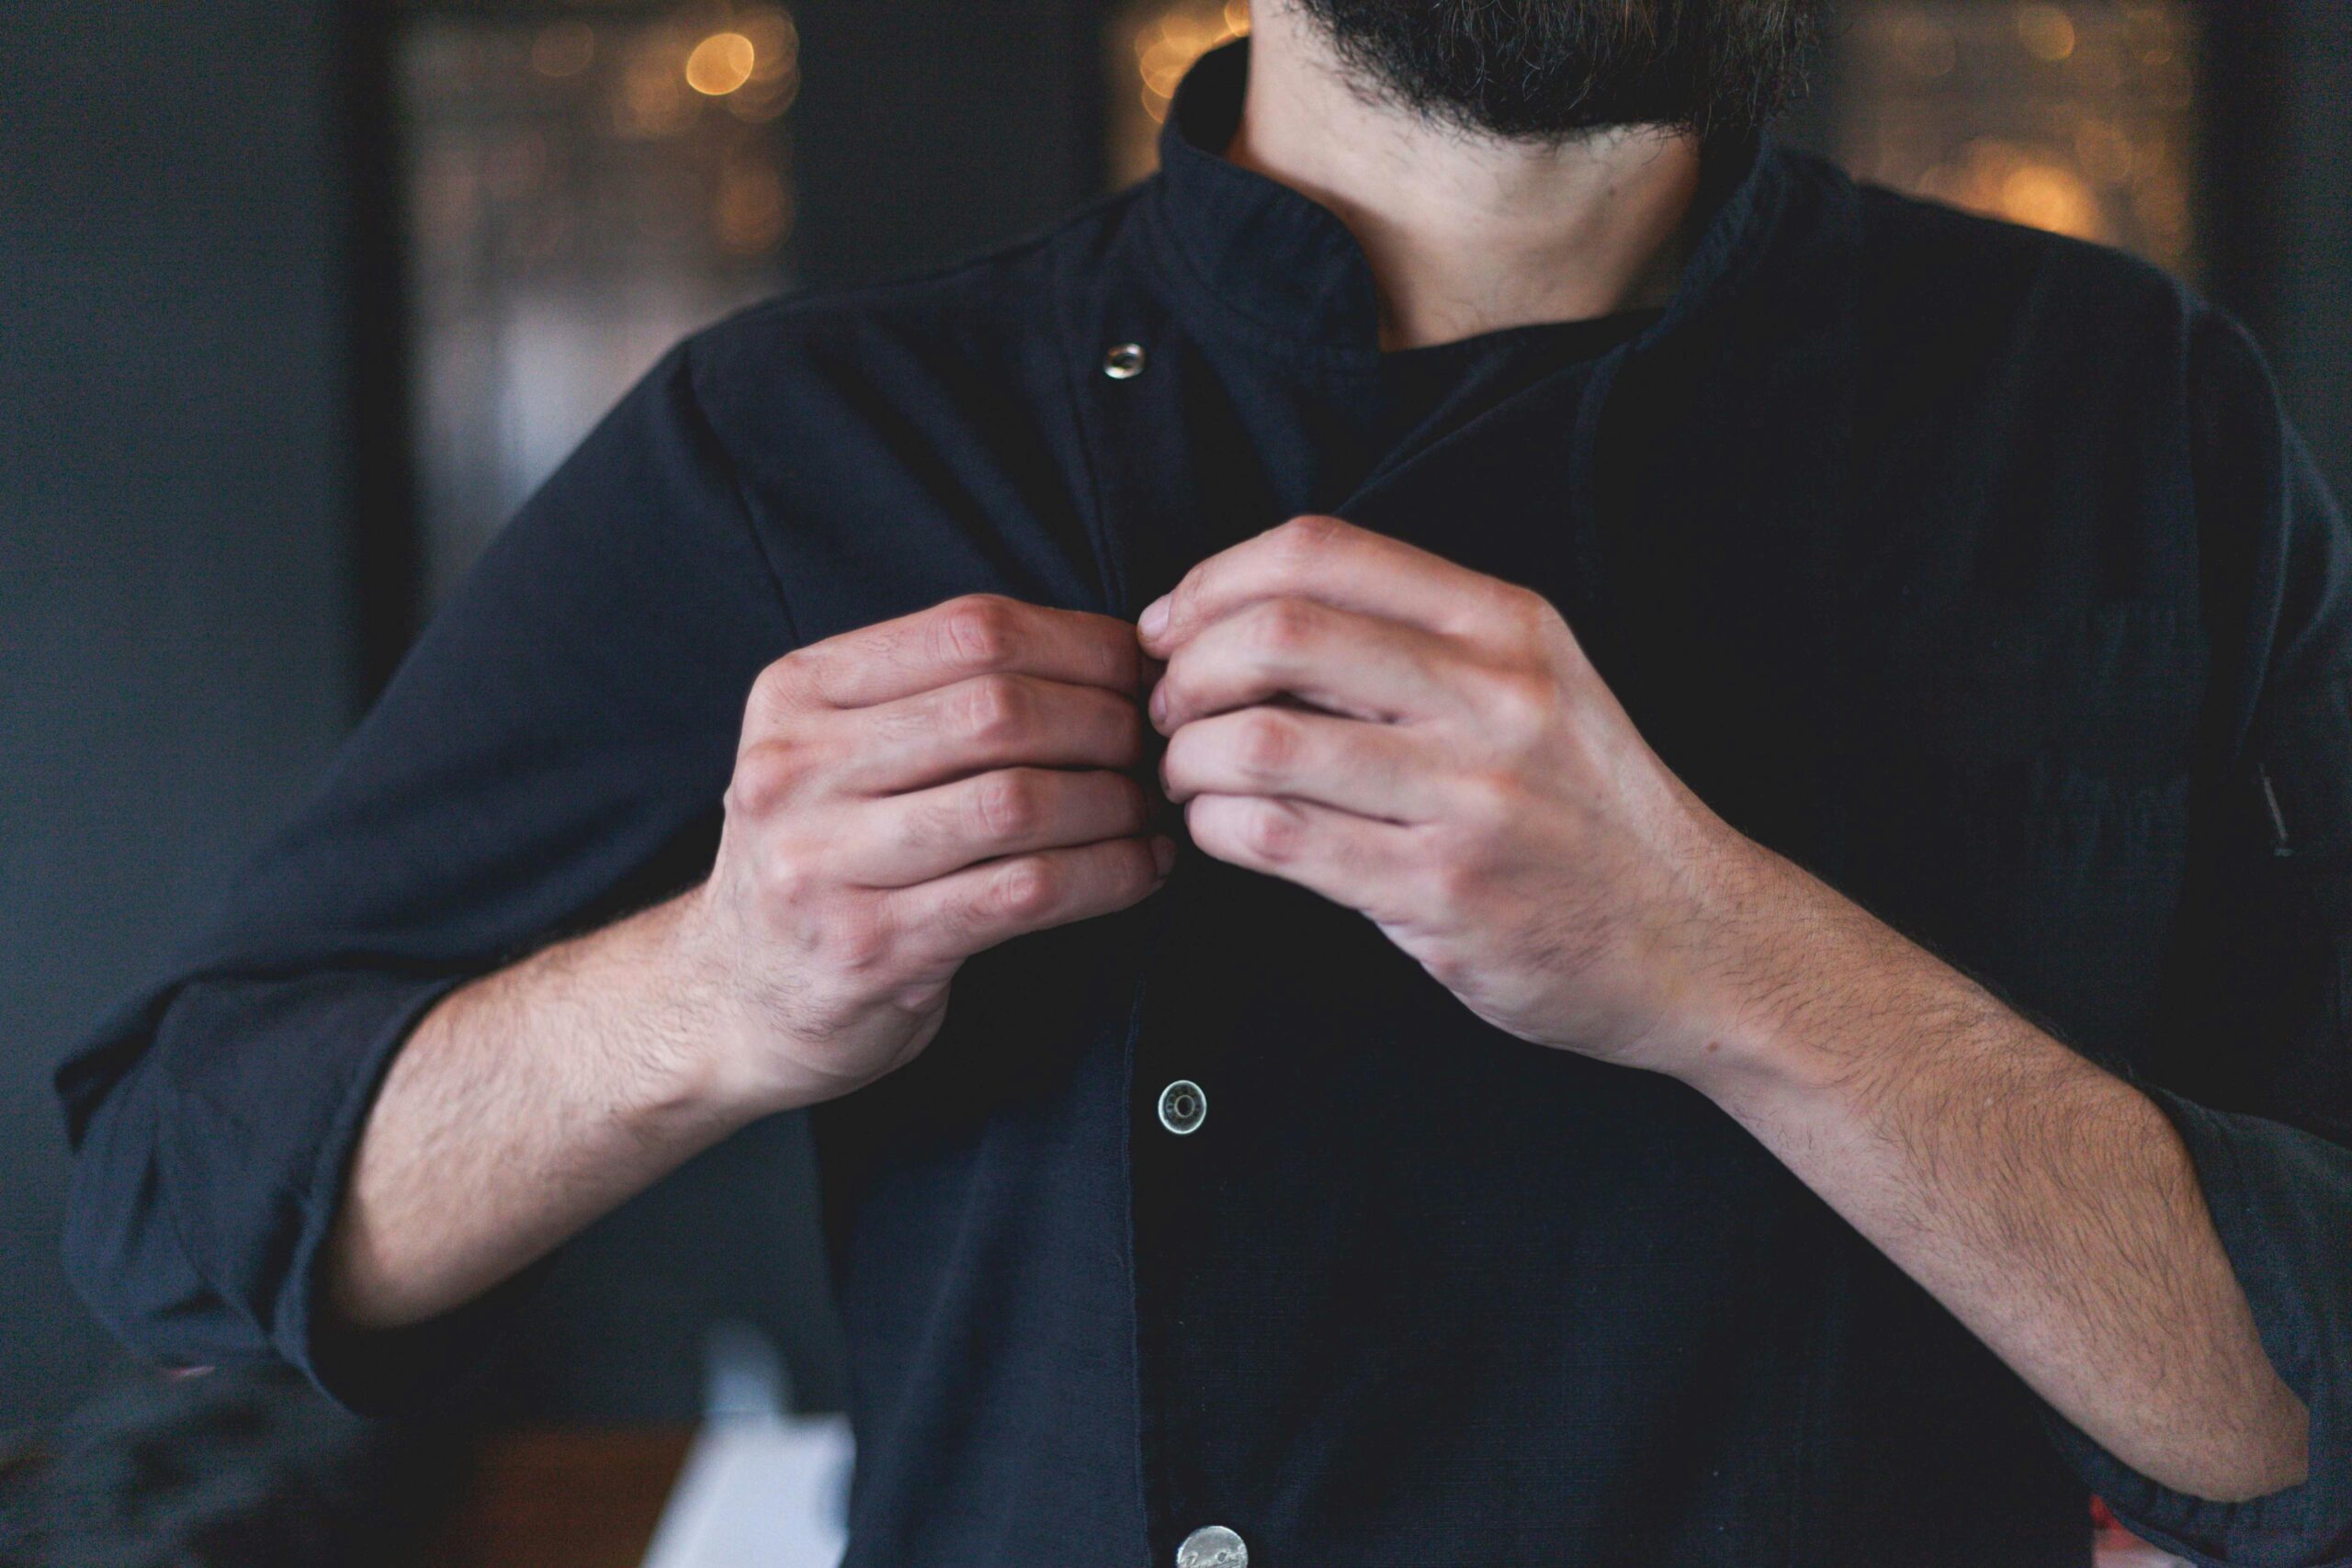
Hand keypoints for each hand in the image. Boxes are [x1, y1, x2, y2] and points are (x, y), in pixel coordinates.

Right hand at [687, 594, 1173, 1110]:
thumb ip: (939, 695)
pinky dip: (1106, 876)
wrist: (730, 1000)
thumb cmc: (823, 859)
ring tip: (1153, 811)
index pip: (970, 628)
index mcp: (798, 693)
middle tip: (1157, 748)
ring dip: (1115, 804)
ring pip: (1018, 802)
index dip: (1081, 643)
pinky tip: (1142, 870)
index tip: (1141, 671)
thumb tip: (1114, 654)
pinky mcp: (870, 947)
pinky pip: (1024, 893)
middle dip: (1106, 724)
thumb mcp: (839, 751)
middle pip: (998, 710)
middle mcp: (796, 768)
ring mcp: (823, 861)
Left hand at [1139, 516, 1789, 1077]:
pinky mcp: (1444, 890)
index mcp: (1504, 625)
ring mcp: (1472, 795)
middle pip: (1278, 633)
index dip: (1215, 581)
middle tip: (1167, 713)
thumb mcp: (1535, 686)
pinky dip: (1217, 830)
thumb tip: (1240, 619)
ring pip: (1261, 741)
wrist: (1697, 939)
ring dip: (1187, 761)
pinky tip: (1222, 834)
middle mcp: (1494, 695)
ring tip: (1188, 780)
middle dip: (1185, 671)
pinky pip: (1280, 839)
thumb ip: (1414, 644)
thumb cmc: (1587, 813)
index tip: (1173, 627)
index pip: (1320, 551)